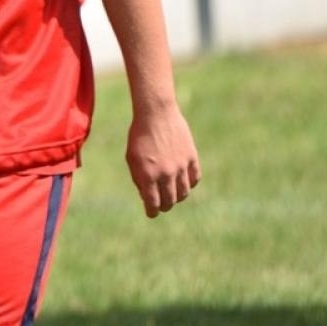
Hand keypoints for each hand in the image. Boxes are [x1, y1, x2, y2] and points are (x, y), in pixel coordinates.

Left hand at [125, 102, 199, 217]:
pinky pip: (194, 178)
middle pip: (170, 201)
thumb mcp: (131, 158)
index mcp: (148, 175)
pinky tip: (184, 181)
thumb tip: (148, 196)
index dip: (152, 212)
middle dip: (164, 205)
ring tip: (173, 194)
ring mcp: (180, 166)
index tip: (152, 212)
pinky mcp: (191, 157)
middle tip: (162, 204)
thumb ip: (139, 179)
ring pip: (184, 193)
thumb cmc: (139, 135)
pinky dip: (190, 183)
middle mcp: (166, 174)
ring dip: (177, 196)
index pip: (153, 204)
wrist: (156, 113)